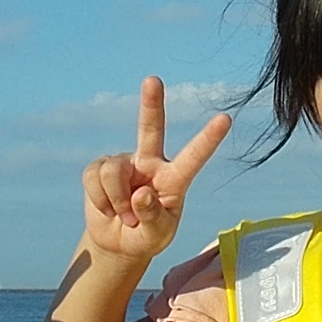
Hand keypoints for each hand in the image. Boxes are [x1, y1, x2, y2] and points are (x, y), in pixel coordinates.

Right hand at [81, 77, 229, 264]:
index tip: (226, 118)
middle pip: (150, 128)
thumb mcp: (157, 235)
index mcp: (174, 178)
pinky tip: (107, 209)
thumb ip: (153, 217)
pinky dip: (100, 200)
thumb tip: (140, 195)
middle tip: (153, 80)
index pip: (193, 157)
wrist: (118, 242)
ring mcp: (124, 163)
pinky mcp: (99, 169)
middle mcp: (150, 163)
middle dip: (151, 104)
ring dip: (116, 201)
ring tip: (124, 216)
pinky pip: (95, 179)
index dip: (208, 138)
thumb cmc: (147, 236)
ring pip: (114, 172)